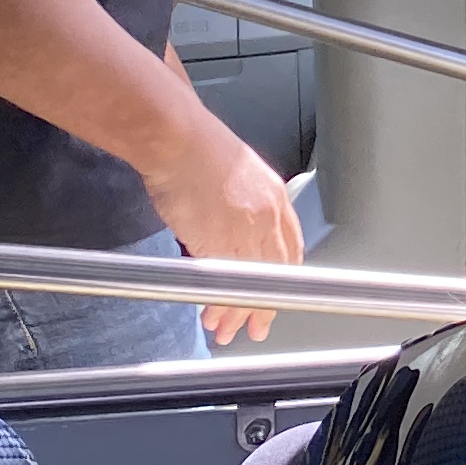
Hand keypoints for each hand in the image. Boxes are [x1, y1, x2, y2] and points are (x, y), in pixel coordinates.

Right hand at [136, 118, 304, 345]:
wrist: (175, 137)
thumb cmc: (194, 145)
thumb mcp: (235, 174)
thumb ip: (241, 205)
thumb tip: (232, 227)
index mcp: (274, 195)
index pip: (290, 248)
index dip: (282, 277)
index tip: (276, 295)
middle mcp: (267, 213)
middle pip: (274, 272)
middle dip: (264, 305)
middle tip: (256, 326)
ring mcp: (245, 228)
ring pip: (249, 282)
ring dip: (237, 311)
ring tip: (226, 328)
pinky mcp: (218, 239)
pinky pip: (224, 281)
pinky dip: (218, 301)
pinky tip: (211, 312)